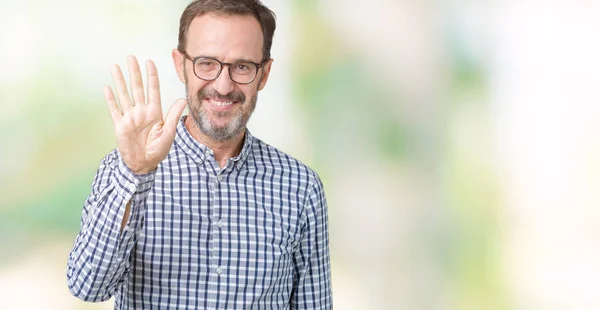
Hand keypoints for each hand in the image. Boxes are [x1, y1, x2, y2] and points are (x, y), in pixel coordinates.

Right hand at [104, 55, 186, 174]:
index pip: (153, 90)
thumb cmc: (158, 150)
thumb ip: (173, 116)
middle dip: (134, 72)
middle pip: (137, 87)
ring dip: (119, 81)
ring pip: (124, 94)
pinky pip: (114, 109)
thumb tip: (182, 99)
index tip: (149, 62)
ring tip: (115, 67)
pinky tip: (107, 87)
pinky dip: (110, 99)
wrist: (144, 164)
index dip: (151, 76)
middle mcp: (141, 111)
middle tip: (131, 57)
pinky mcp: (120, 124)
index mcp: (155, 112)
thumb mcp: (168, 133)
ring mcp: (130, 117)